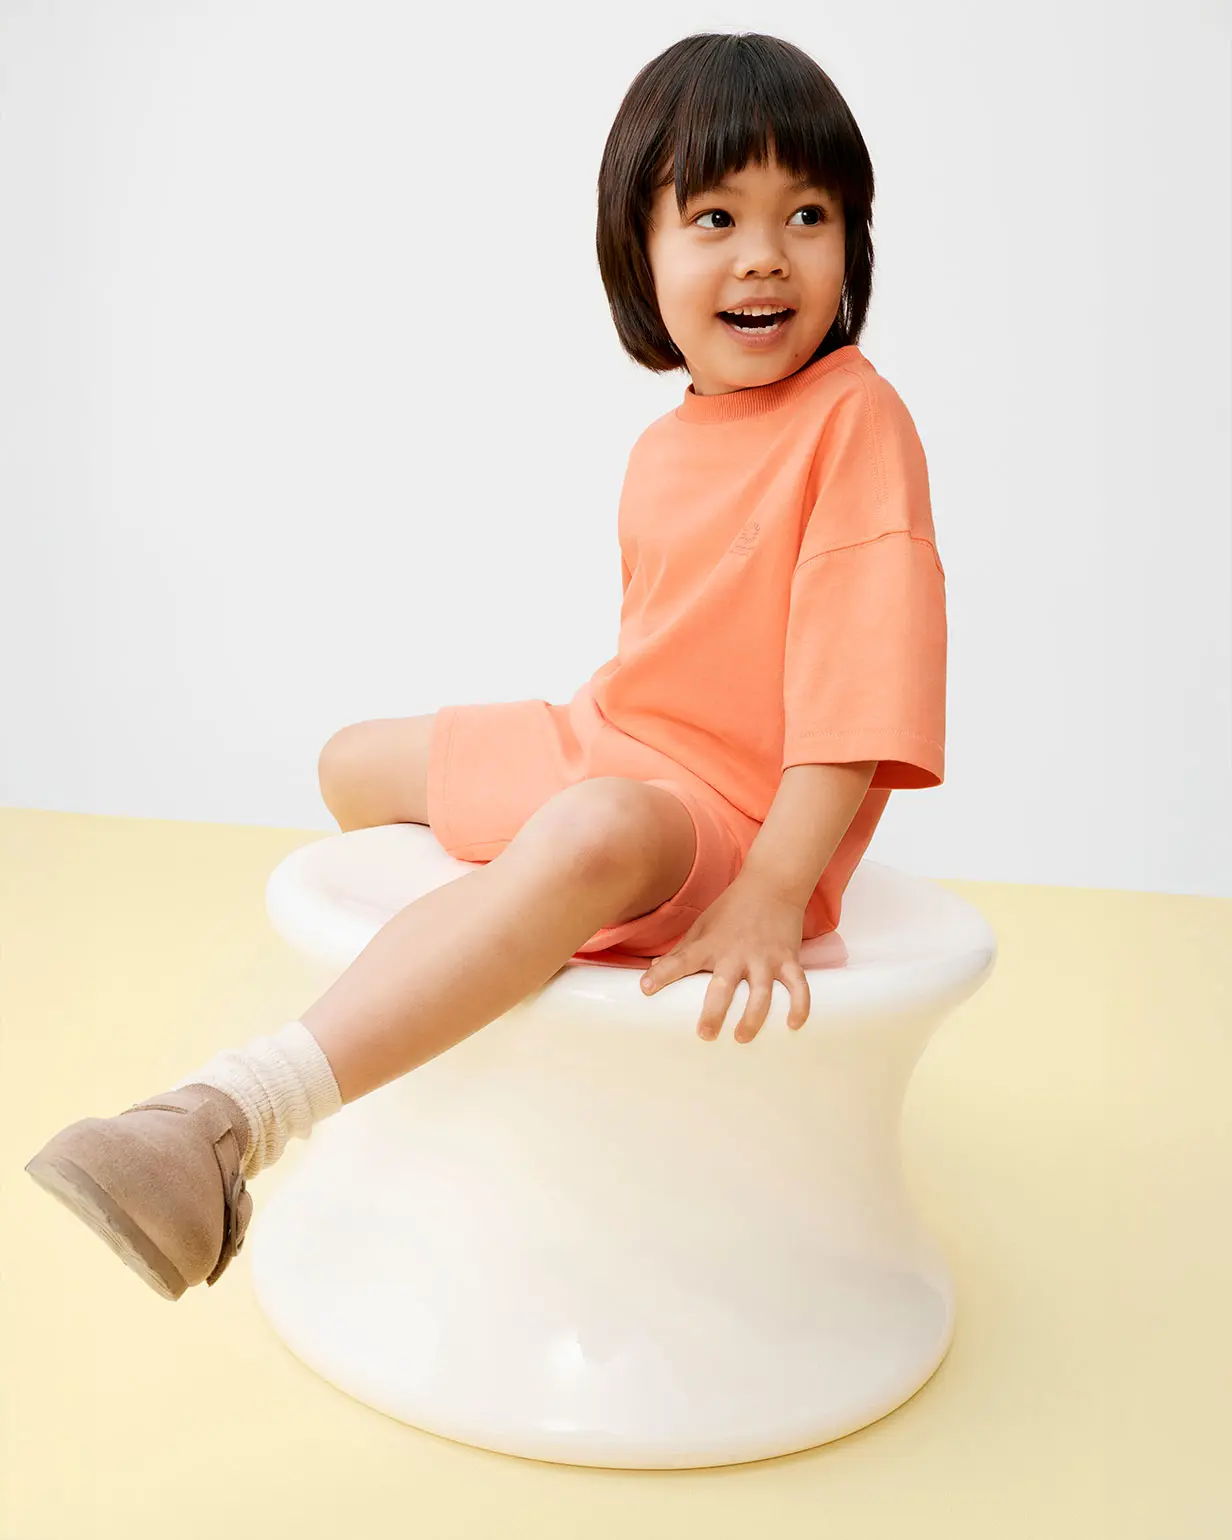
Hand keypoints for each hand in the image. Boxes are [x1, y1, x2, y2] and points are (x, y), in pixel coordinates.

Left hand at [639, 873, 810, 1041]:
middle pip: (723, 986)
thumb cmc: (732, 908)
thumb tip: (654, 971)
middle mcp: (736, 952)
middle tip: (705, 1035)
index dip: (663, 975)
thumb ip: (681, 951)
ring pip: (761, 993)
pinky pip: (798, 986)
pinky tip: (793, 1026)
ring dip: (753, 1017)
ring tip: (742, 1038)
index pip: (682, 960)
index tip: (646, 989)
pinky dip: (799, 1006)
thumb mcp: (702, 926)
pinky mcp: (789, 958)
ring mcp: (765, 957)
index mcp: (710, 944)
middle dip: (714, 1011)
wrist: (772, 883)